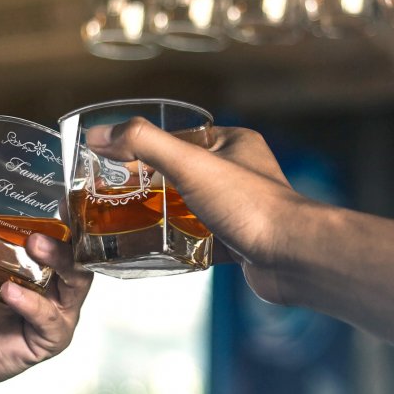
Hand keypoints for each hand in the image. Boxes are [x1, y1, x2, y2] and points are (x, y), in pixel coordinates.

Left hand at [0, 144, 92, 393]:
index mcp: (44, 258)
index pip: (71, 229)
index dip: (73, 210)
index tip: (64, 187)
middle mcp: (58, 281)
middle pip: (80, 251)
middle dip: (69, 233)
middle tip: (45, 219)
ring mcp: (57, 310)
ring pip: (76, 283)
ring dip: (58, 261)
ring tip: (34, 245)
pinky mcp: (48, 339)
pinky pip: (48, 319)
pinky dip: (31, 303)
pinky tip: (9, 291)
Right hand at [86, 119, 303, 303]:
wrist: (293, 259)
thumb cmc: (251, 205)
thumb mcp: (191, 164)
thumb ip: (145, 145)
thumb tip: (100, 134)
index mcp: (232, 143)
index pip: (179, 136)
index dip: (145, 146)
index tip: (113, 158)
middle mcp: (237, 172)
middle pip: (180, 172)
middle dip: (148, 182)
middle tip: (113, 192)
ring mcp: (237, 207)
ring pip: (187, 205)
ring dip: (159, 212)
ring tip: (125, 219)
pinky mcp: (236, 239)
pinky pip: (198, 235)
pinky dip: (176, 239)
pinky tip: (153, 247)